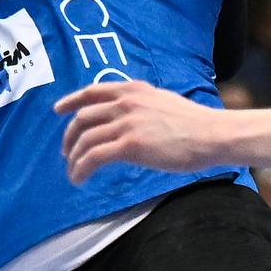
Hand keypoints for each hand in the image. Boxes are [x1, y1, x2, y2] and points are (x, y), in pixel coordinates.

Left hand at [56, 80, 229, 183]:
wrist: (212, 135)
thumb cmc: (195, 124)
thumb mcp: (163, 102)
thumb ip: (142, 106)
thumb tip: (129, 118)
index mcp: (133, 90)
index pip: (92, 92)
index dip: (71, 101)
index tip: (58, 110)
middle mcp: (126, 103)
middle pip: (83, 118)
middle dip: (70, 137)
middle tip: (67, 153)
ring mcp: (126, 123)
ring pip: (85, 140)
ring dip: (74, 158)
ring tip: (73, 172)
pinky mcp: (130, 145)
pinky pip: (93, 157)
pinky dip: (81, 169)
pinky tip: (79, 179)